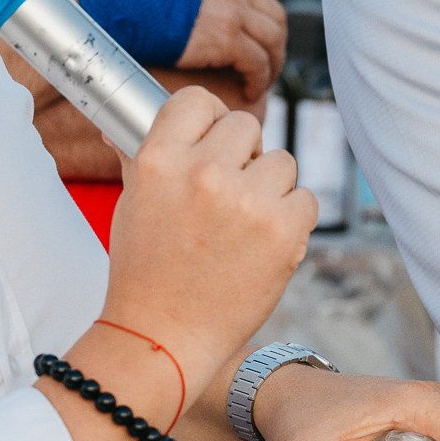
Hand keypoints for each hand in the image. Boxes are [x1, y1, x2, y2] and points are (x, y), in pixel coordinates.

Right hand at [103, 88, 317, 388]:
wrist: (164, 339)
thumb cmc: (145, 273)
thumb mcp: (134, 203)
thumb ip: (149, 156)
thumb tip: (145, 116)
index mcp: (159, 161)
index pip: (198, 101)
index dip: (209, 119)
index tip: (213, 138)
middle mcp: (204, 173)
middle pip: (247, 126)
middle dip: (242, 155)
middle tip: (228, 193)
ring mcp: (247, 202)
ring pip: (281, 161)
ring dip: (270, 188)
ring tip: (242, 226)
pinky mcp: (283, 231)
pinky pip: (305, 198)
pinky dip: (291, 220)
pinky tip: (263, 244)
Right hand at [176, 0, 288, 101]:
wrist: (119, 4)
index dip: (263, 21)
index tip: (259, 40)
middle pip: (273, 18)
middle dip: (275, 44)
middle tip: (269, 65)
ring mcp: (233, 11)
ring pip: (271, 42)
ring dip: (271, 64)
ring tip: (261, 82)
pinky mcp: (226, 38)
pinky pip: (256, 63)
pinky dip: (259, 79)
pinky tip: (251, 91)